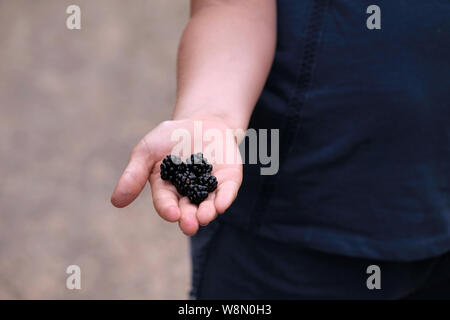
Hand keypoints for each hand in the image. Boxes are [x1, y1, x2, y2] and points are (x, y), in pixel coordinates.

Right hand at [110, 118, 242, 234]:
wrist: (201, 121)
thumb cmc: (171, 137)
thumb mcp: (147, 150)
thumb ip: (134, 174)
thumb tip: (115, 202)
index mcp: (167, 190)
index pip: (166, 203)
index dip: (168, 209)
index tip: (172, 214)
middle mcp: (189, 195)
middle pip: (188, 211)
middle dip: (189, 219)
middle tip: (190, 224)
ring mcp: (210, 189)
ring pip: (208, 205)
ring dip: (207, 213)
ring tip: (204, 216)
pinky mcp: (228, 180)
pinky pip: (227, 192)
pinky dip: (225, 198)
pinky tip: (221, 203)